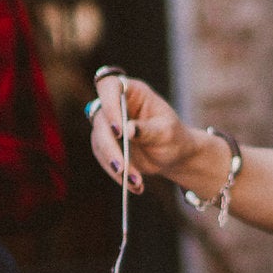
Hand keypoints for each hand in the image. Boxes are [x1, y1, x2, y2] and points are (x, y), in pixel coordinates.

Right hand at [87, 70, 227, 197]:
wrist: (174, 155)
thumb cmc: (174, 137)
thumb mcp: (166, 133)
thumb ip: (148, 130)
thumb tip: (128, 130)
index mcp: (133, 92)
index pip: (110, 87)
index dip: (109, 105)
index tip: (119, 131)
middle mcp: (116, 104)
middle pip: (101, 120)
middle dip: (111, 147)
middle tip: (123, 168)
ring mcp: (108, 124)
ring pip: (99, 141)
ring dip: (114, 164)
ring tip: (136, 182)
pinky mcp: (105, 142)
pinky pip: (102, 157)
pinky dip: (116, 173)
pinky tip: (134, 185)